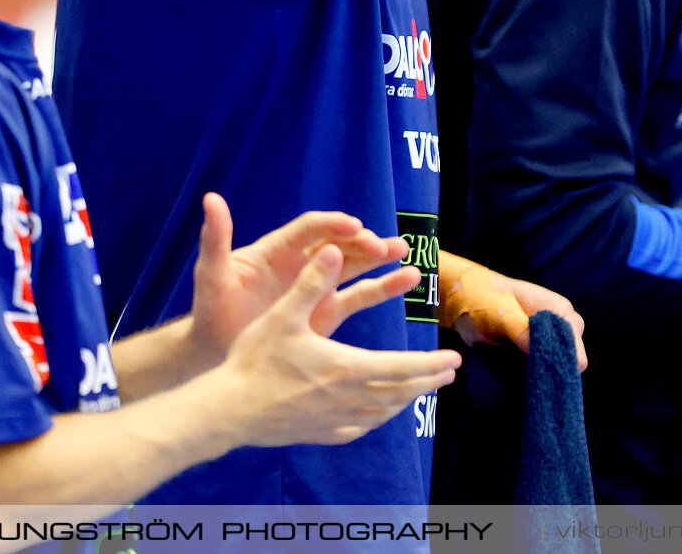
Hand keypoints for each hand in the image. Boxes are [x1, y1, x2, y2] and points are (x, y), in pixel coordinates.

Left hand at [189, 194, 414, 371]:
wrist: (217, 354)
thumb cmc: (212, 313)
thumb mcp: (212, 275)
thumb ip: (216, 238)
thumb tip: (211, 198)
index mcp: (277, 250)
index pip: (310, 229)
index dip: (332, 225)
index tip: (353, 226)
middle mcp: (301, 263)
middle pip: (338, 243)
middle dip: (361, 242)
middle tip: (382, 247)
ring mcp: (316, 286)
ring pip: (354, 264)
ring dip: (379, 256)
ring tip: (402, 251)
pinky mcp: (327, 311)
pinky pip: (360, 295)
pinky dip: (384, 286)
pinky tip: (408, 278)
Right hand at [209, 245, 460, 448]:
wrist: (228, 411)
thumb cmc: (254, 361)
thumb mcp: (283, 315)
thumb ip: (312, 282)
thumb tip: (334, 249)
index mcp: (345, 366)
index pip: (401, 367)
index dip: (430, 364)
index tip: (453, 360)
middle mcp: (346, 397)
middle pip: (399, 391)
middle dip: (427, 381)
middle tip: (449, 374)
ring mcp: (334, 419)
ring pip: (382, 412)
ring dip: (406, 399)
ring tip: (421, 390)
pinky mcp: (319, 433)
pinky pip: (358, 428)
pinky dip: (377, 418)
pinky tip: (377, 415)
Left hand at [438, 252, 587, 371]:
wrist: (463, 299)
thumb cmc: (483, 299)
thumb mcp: (500, 314)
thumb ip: (520, 330)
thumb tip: (538, 351)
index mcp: (560, 310)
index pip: (576, 349)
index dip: (561, 364)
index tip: (540, 375)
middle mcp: (560, 324)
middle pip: (570, 360)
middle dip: (553, 370)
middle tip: (528, 376)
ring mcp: (548, 335)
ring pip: (556, 364)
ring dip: (542, 373)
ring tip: (521, 376)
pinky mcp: (534, 345)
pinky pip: (542, 364)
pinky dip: (534, 372)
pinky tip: (519, 375)